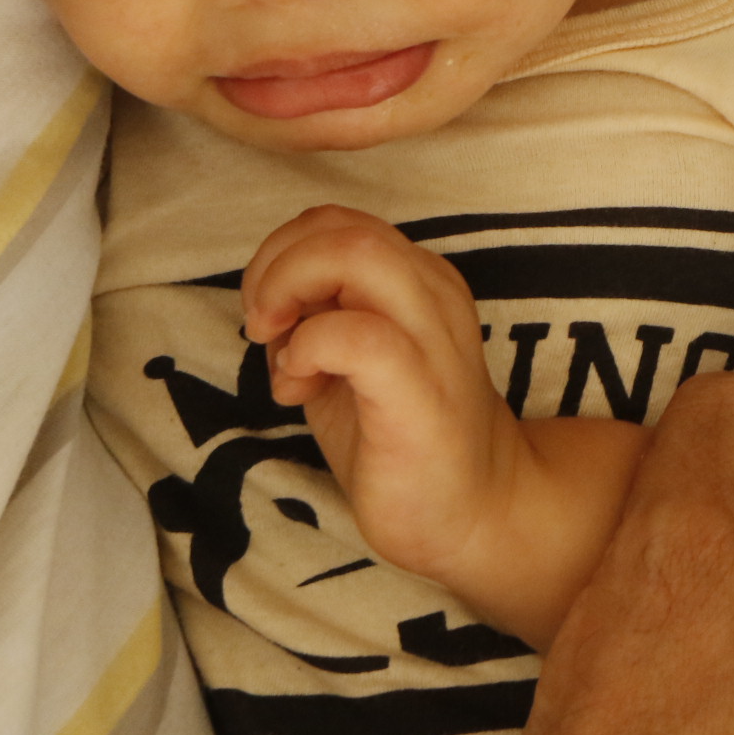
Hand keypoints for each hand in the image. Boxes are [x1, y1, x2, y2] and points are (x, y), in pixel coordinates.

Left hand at [240, 204, 525, 591]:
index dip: (282, 255)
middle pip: (342, 226)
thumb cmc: (400, 438)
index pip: (337, 222)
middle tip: (262, 328)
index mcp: (418, 280)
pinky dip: (308, 347)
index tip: (268, 317)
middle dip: (275, 266)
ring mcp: (432, 338)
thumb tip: (269, 302)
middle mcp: (432, 294)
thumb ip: (319, 315)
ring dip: (288, 292)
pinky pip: (358, 334)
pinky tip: (299, 385)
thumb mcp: (351, 359)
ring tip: (280, 352)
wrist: (471, 512)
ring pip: (355, 254)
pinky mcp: (420, 390)